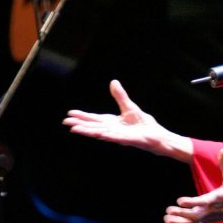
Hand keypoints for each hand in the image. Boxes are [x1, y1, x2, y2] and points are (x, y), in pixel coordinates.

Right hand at [63, 79, 192, 161]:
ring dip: (88, 132)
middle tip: (66, 122)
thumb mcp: (129, 107)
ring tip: (75, 129)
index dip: (82, 117)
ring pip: (100, 133)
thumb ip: (120, 96)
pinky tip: (99, 134)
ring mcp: (119, 136)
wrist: (156, 136)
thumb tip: (113, 82)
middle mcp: (113, 130)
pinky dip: (107, 136)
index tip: (70, 114)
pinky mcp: (129, 140)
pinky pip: (116, 138)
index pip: (94, 119)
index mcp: (112, 123)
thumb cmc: (143, 124)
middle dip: (80, 124)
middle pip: (93, 126)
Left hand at [163, 149, 222, 222]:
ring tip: (166, 219)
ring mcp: (212, 217)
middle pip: (195, 215)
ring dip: (180, 222)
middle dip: (181, 213)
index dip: (191, 202)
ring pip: (194, 222)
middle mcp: (214, 210)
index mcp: (218, 198)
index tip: (179, 201)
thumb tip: (222, 151)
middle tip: (168, 209)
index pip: (202, 202)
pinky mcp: (211, 220)